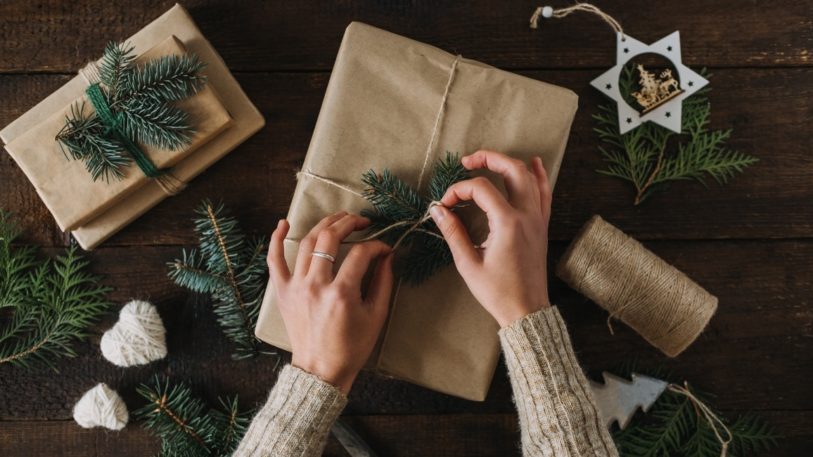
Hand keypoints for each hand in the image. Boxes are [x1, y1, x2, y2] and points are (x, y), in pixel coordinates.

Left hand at [267, 212, 393, 393]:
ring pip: (307, 243)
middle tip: (362, 221)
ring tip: (339, 218)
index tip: (385, 248)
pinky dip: (276, 239)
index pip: (361, 253)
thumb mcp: (376, 316)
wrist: (321, 371)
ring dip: (324, 224)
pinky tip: (283, 223)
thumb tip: (387, 255)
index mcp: (341, 293)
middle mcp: (316, 285)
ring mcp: (296, 287)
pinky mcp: (283, 292)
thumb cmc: (352, 347)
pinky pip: (275, 261)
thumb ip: (383, 282)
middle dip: (349, 223)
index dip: (376, 245)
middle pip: (330, 238)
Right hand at [430, 150, 551, 326]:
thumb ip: (453, 232)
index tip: (445, 205)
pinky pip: (545, 194)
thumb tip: (438, 210)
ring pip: (530, 178)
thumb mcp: (468, 264)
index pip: (481, 189)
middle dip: (488, 159)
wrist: (526, 310)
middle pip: (512, 170)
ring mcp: (538, 219)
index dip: (459, 190)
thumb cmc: (498, 292)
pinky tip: (535, 163)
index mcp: (508, 223)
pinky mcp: (542, 227)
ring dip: (510, 163)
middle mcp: (527, 215)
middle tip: (467, 161)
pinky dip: (539, 176)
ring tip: (491, 159)